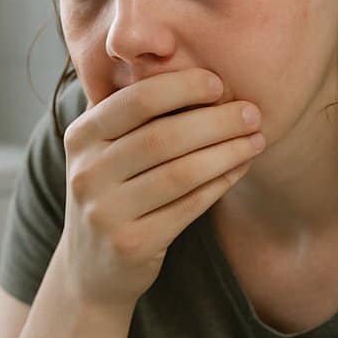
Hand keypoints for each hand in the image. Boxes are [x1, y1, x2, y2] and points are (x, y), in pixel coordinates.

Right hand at [56, 68, 264, 308]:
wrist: (91, 267)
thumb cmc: (113, 193)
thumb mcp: (106, 150)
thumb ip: (134, 114)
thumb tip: (196, 69)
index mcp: (81, 136)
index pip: (136, 100)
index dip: (183, 87)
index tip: (220, 84)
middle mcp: (87, 173)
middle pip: (163, 136)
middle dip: (216, 121)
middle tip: (252, 113)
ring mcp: (106, 212)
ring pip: (180, 173)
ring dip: (226, 152)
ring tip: (256, 140)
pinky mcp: (132, 244)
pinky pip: (188, 207)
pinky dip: (220, 184)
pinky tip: (240, 169)